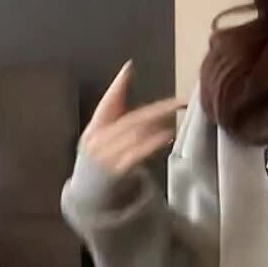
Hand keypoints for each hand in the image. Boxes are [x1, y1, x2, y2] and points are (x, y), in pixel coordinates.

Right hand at [79, 62, 184, 176]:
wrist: (88, 198)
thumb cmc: (99, 162)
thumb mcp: (101, 136)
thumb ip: (114, 108)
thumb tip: (128, 70)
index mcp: (93, 129)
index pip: (105, 104)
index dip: (116, 87)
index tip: (129, 68)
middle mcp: (97, 141)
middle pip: (131, 120)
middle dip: (157, 109)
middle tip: (179, 101)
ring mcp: (106, 157)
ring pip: (135, 135)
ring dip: (158, 124)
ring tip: (176, 114)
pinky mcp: (116, 173)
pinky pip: (137, 154)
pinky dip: (153, 142)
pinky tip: (167, 135)